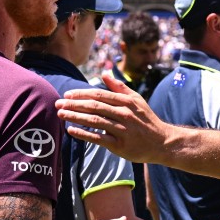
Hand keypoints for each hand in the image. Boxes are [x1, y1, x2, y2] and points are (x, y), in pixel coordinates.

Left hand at [55, 75, 171, 163]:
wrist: (161, 142)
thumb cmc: (146, 119)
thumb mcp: (136, 100)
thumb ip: (119, 87)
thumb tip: (104, 73)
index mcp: (126, 101)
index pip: (99, 95)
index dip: (81, 94)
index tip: (67, 94)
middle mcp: (124, 114)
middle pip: (94, 106)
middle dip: (74, 104)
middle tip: (58, 103)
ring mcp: (122, 130)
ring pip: (94, 121)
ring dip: (75, 116)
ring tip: (61, 114)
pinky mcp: (120, 145)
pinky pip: (98, 138)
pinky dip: (83, 134)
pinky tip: (71, 130)